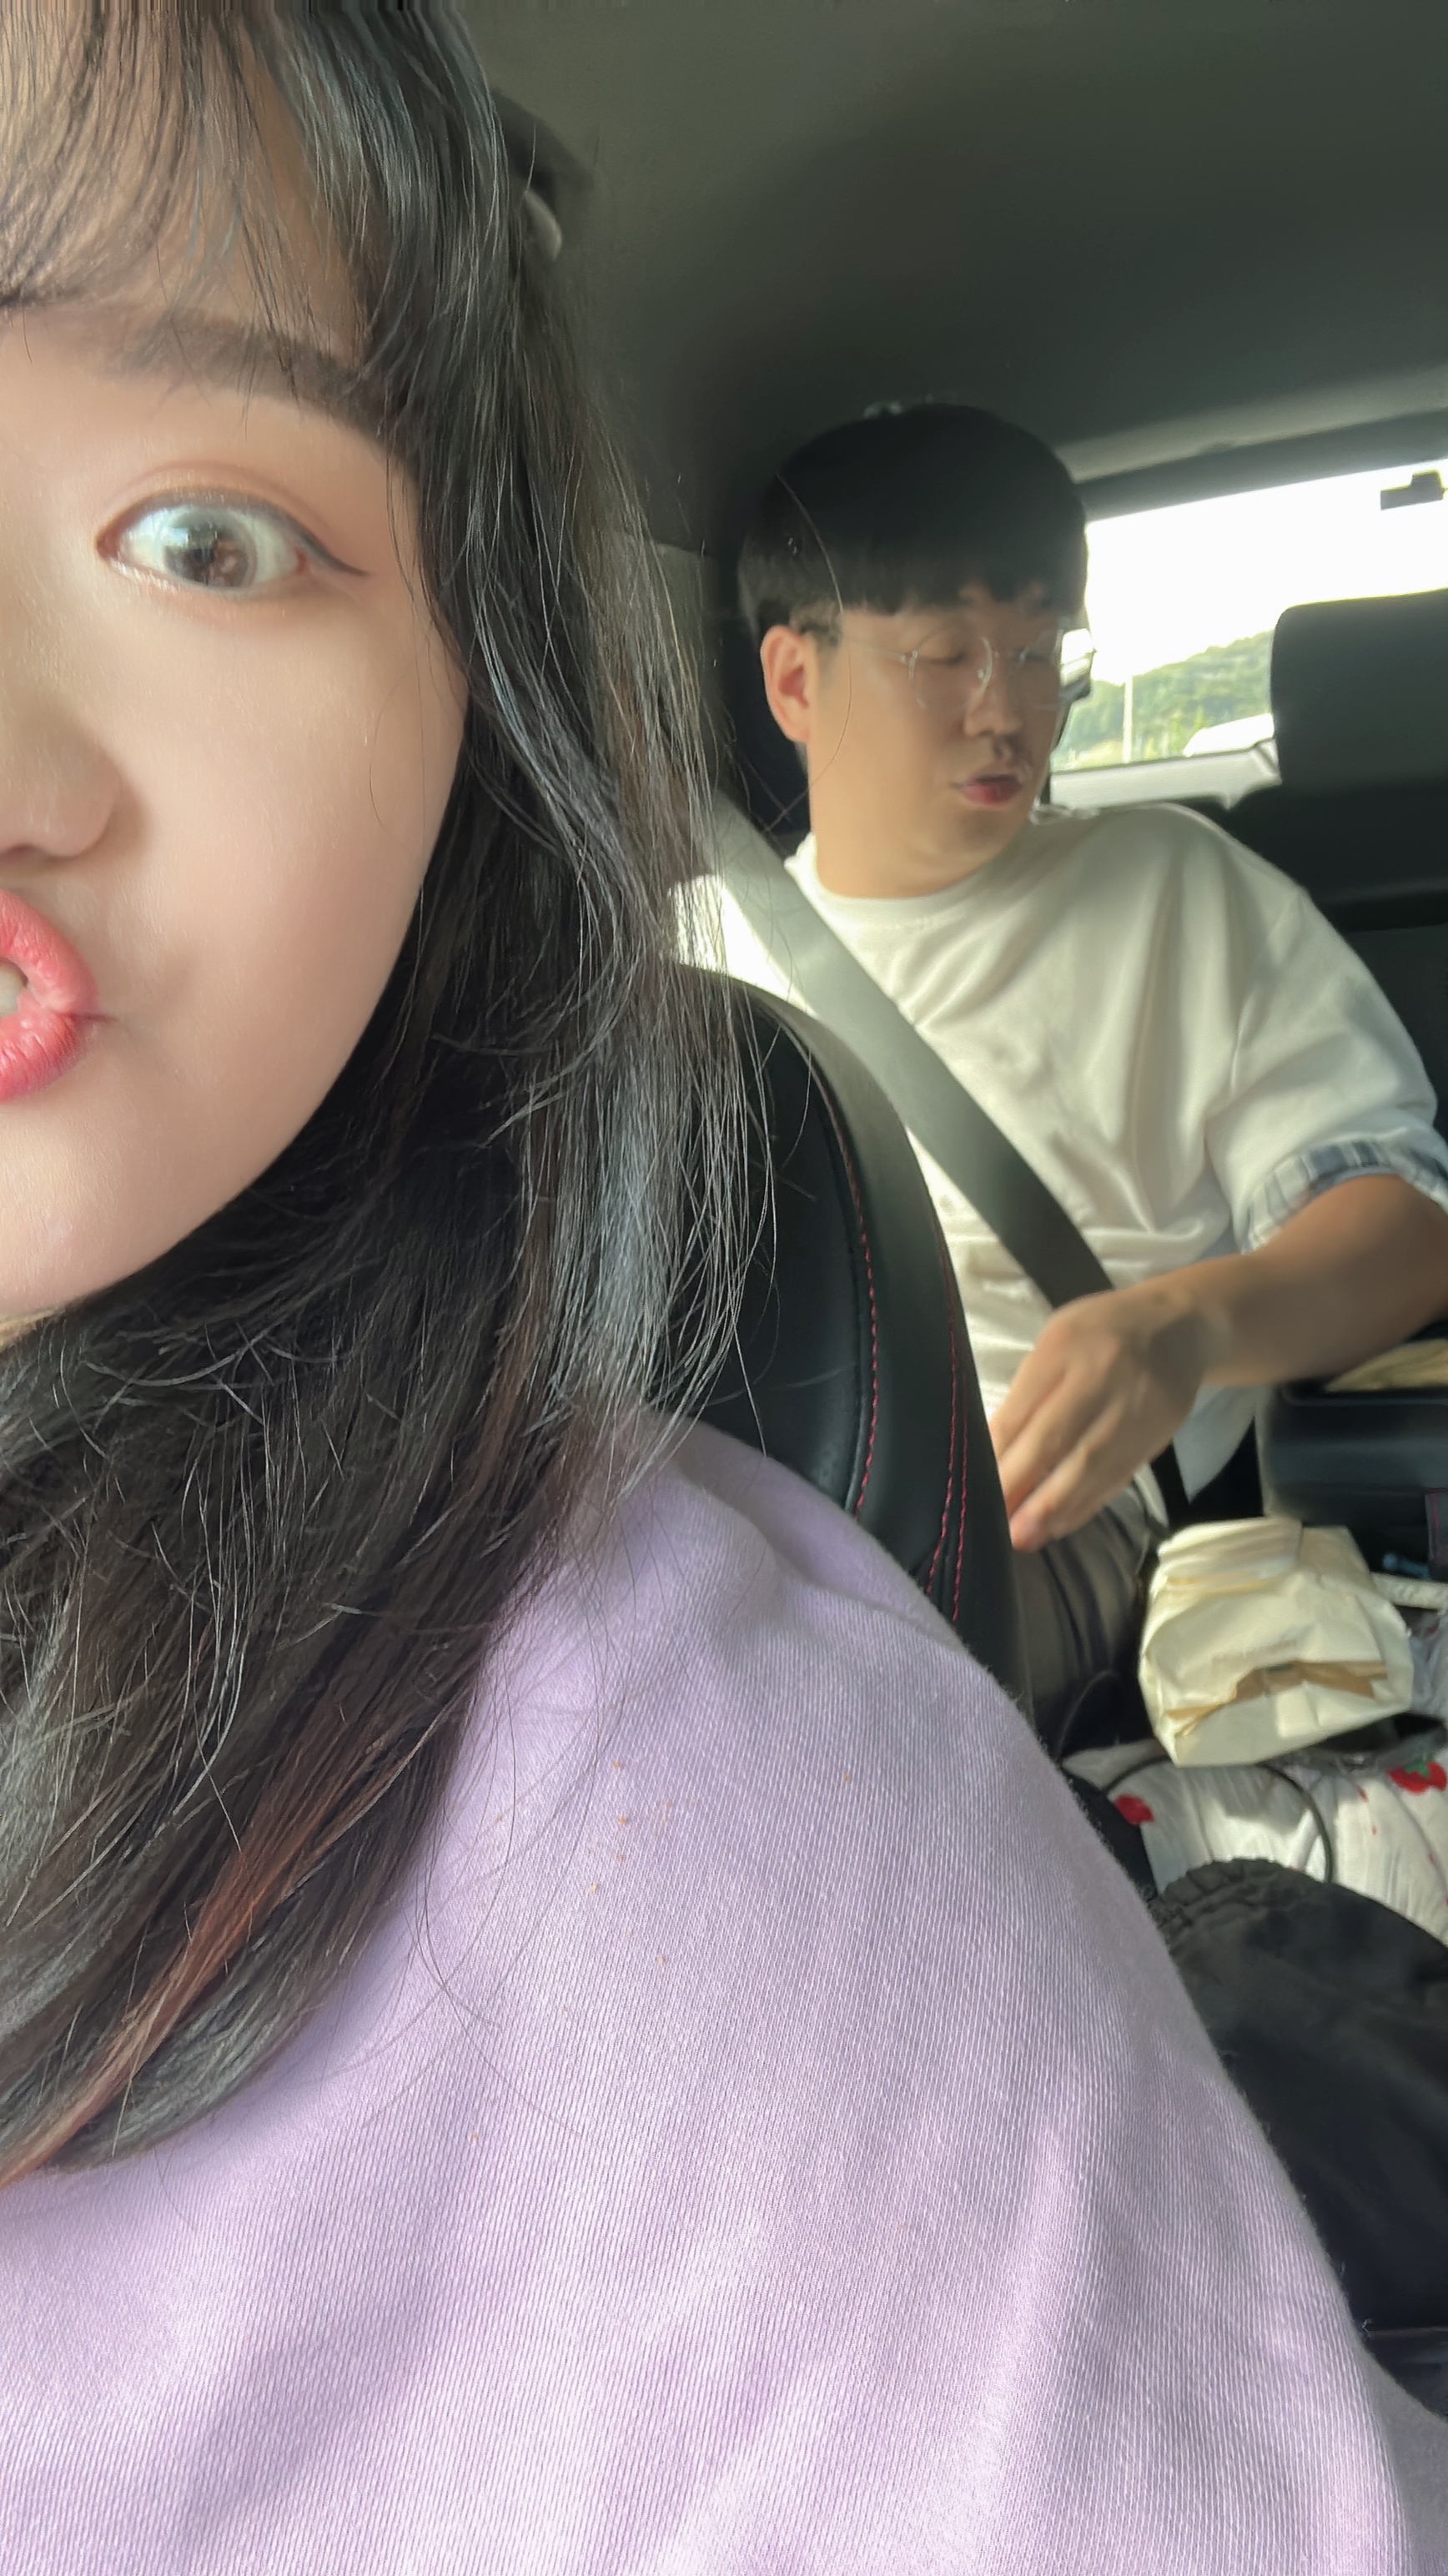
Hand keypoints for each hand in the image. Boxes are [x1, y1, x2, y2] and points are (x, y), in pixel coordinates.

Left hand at [989, 1282, 1219, 1551]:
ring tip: (1024, 1536)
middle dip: (1021, 1486)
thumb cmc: (1101, 1332)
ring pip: (1090, 1466)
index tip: (975, 1485)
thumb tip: (995, 1452)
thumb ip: (1029, 1391)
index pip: (1024, 1409)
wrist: (1181, 1325)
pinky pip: (1117, 1476)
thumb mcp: (1056, 1341)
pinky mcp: (1158, 1434)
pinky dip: (1086, 1504)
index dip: (999, 1454)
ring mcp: (1136, 1408)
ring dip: (1054, 1508)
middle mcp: (1103, 1377)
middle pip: (1056, 1441)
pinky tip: (1060, 1524)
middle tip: (995, 1523)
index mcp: (1065, 1347)